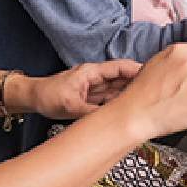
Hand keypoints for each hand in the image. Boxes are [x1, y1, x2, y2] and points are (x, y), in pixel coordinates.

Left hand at [26, 59, 141, 119]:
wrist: (33, 98)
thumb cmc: (48, 95)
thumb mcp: (70, 106)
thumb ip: (92, 112)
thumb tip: (109, 119)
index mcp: (92, 72)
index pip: (120, 67)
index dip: (137, 70)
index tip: (152, 76)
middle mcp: (96, 77)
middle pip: (122, 78)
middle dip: (137, 83)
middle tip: (153, 93)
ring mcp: (95, 87)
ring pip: (118, 89)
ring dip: (130, 94)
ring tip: (144, 102)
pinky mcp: (92, 97)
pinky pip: (110, 98)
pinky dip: (120, 102)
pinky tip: (128, 109)